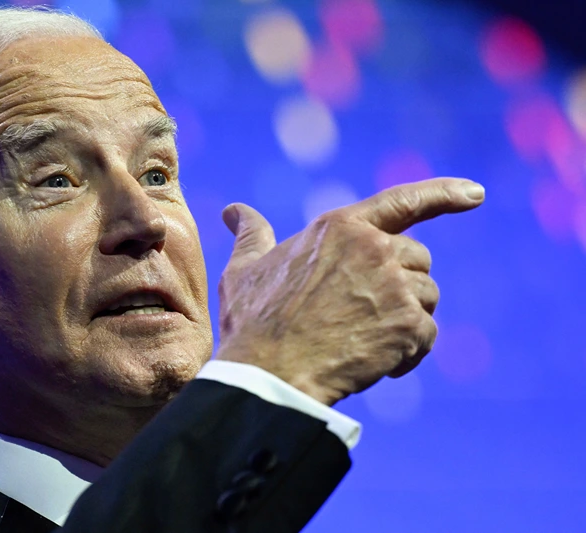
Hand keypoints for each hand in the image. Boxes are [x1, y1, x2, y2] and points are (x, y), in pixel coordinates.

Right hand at [215, 178, 484, 404]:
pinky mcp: (408, 323)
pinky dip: (408, 353)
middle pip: (418, 259)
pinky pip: (428, 335)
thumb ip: (250, 234)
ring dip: (405, 321)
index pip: (403, 200)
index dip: (444, 193)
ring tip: (366, 341)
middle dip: (401, 286)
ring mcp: (394, 285)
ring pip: (427, 297)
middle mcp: (375, 247)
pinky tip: (377, 365)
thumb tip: (233, 210)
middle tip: (365, 315)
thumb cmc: (254, 322)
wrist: (269, 374)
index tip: (476, 193)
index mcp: (340, 226)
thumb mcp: (245, 269)